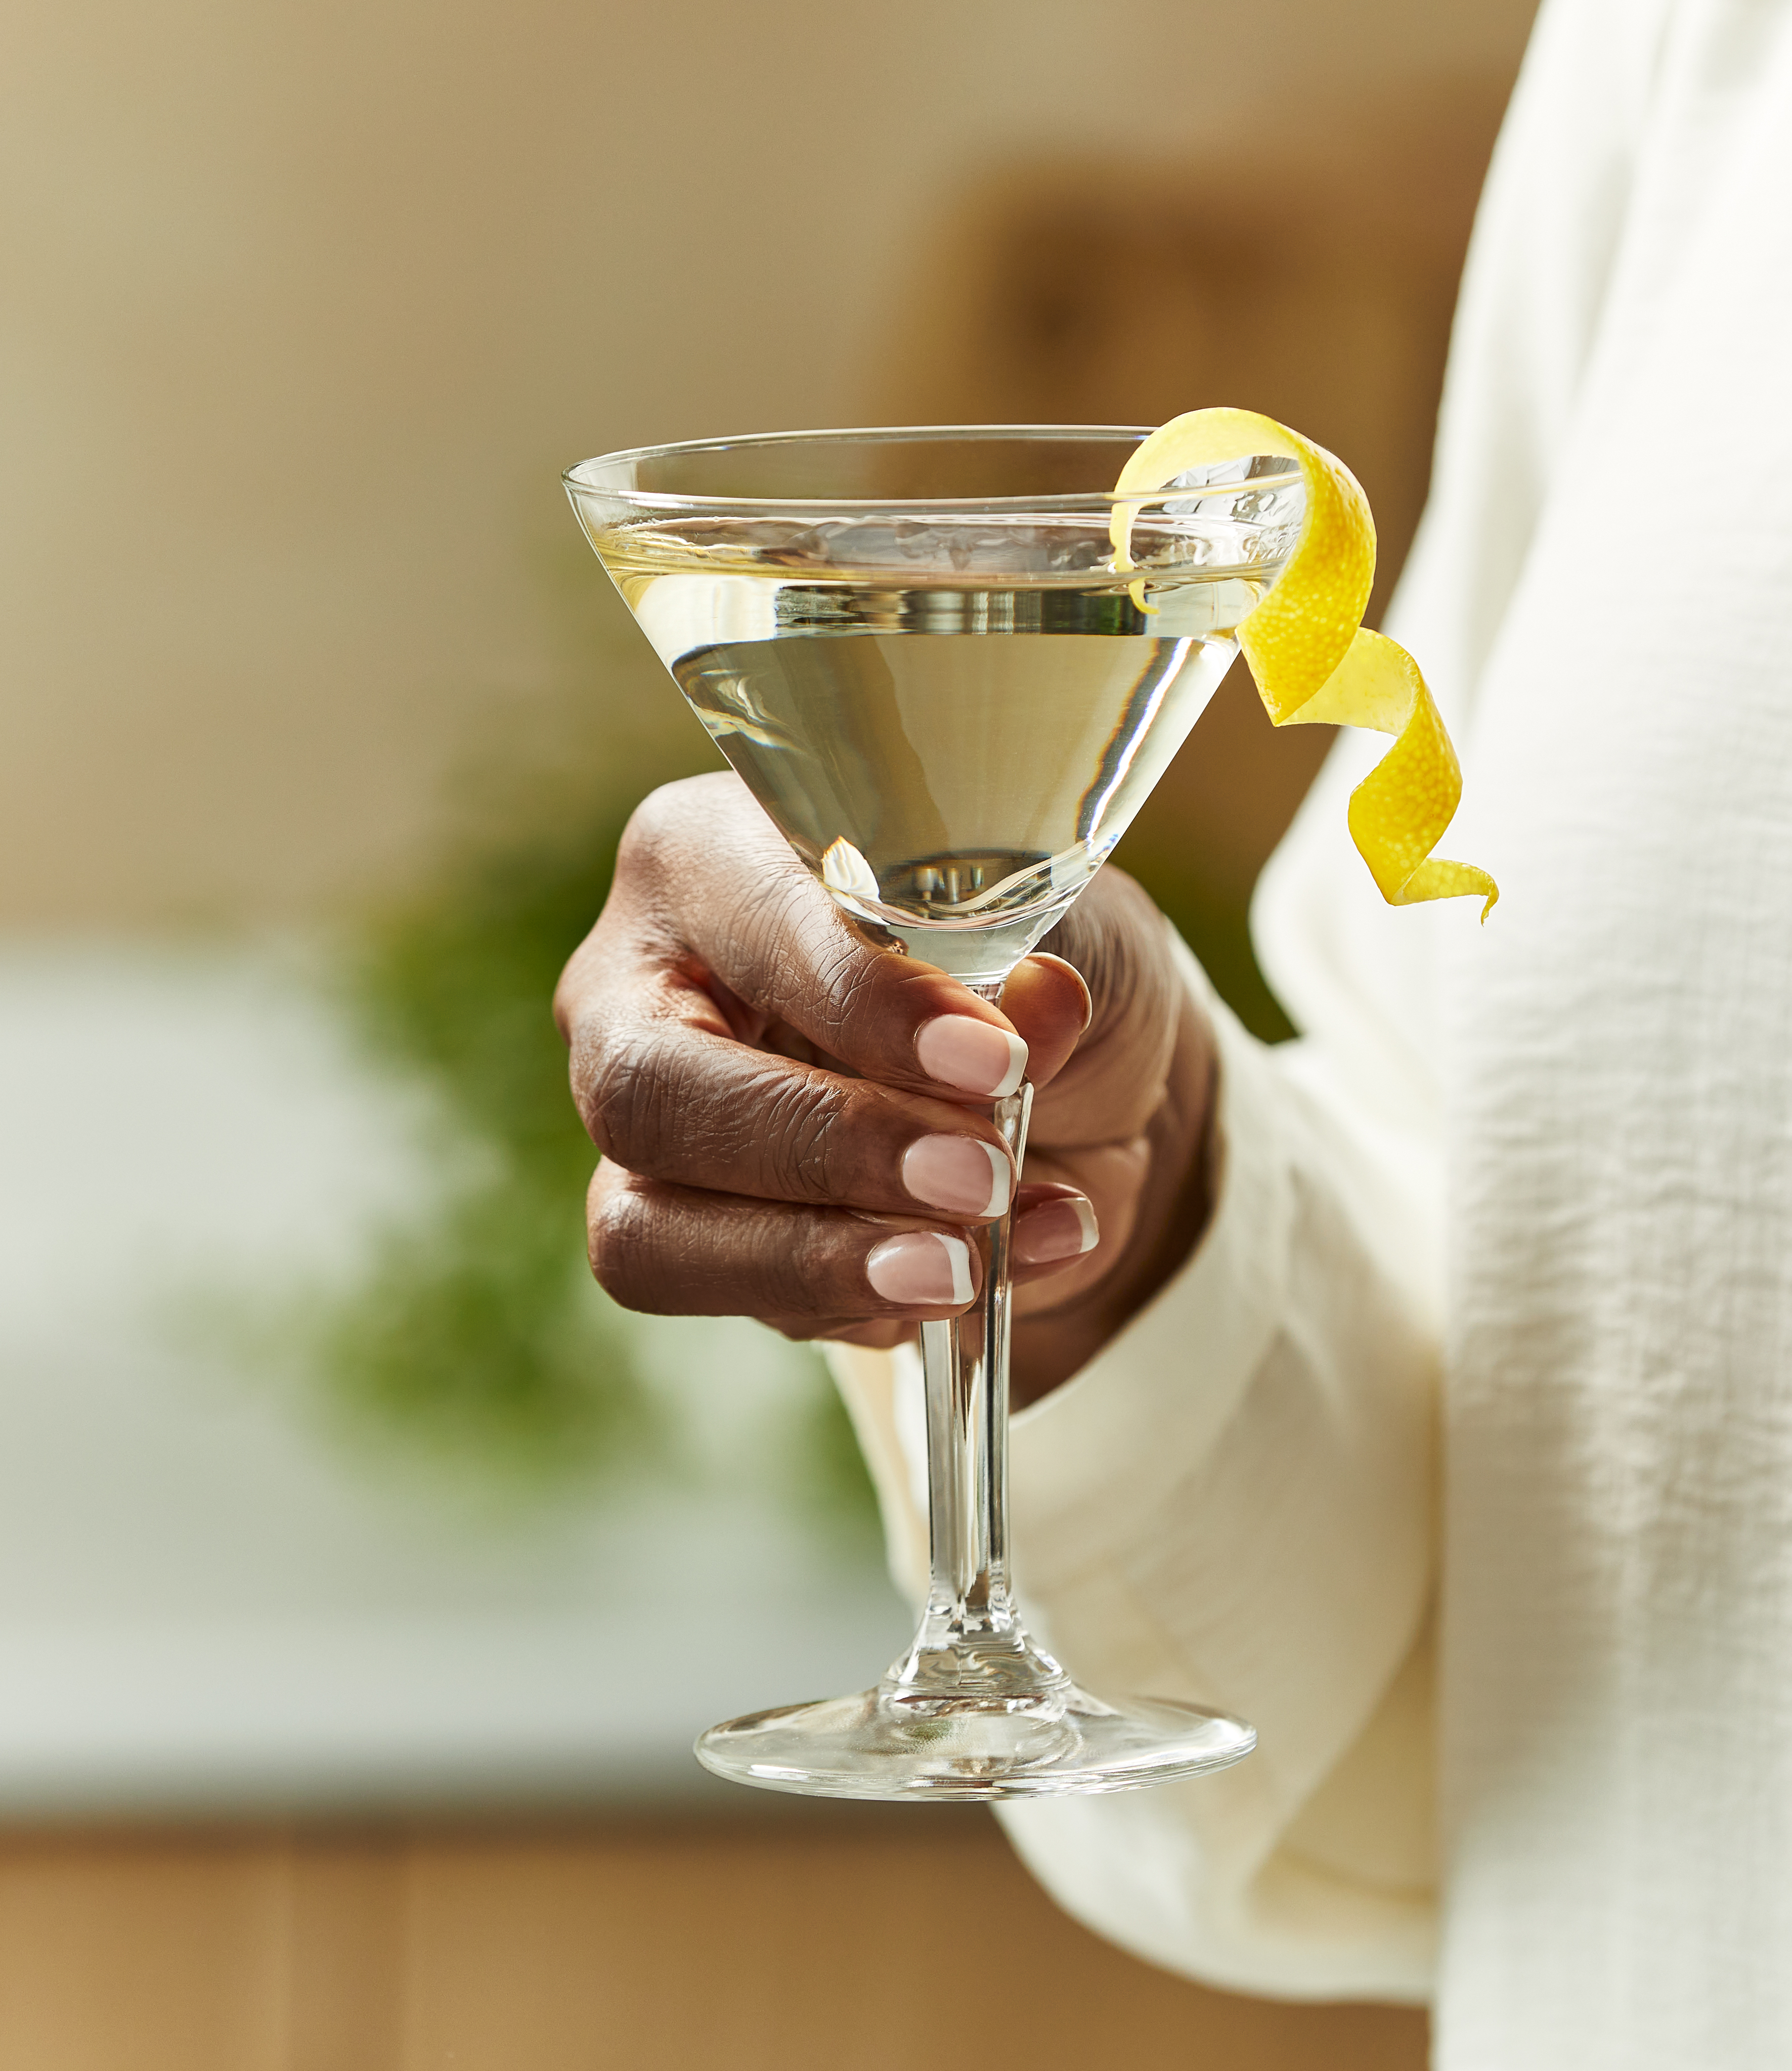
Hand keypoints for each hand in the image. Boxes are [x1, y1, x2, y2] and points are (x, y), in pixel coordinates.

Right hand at [554, 772, 1217, 1405]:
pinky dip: (875, 1305)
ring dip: (819, 1261)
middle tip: (975, 1178)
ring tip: (963, 1269)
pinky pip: (747, 1304)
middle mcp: (641, 988)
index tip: (989, 1059)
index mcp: (712, 853)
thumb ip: (1041, 965)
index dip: (861, 999)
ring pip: (648, 1232)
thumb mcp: (1072, 935)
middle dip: (825, 1147)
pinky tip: (987, 1276)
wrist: (1074, 1090)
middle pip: (652, 1093)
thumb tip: (1038, 1007)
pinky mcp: (694, 1245)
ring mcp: (652, 1131)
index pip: (752, 924)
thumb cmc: (1037, 964)